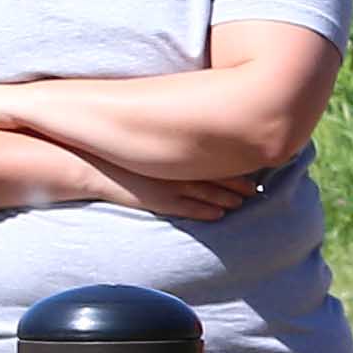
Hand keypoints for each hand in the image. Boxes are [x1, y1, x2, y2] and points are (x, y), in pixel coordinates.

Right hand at [79, 153, 256, 222]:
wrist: (95, 164)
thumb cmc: (121, 150)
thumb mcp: (148, 140)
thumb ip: (167, 141)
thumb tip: (182, 138)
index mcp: (179, 150)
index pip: (217, 157)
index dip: (236, 164)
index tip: (253, 165)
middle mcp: (179, 167)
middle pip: (219, 177)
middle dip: (239, 184)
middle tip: (256, 189)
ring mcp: (171, 186)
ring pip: (209, 194)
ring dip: (228, 199)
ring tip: (244, 202)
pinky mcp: (161, 201)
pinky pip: (190, 209)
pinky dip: (208, 212)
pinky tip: (221, 215)